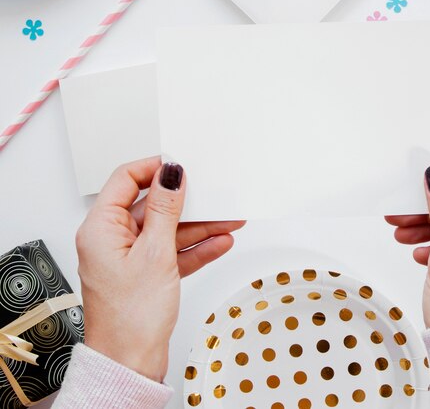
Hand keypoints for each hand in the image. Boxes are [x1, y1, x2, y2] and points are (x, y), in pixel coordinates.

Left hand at [76, 157, 244, 381]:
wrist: (131, 364)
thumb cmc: (129, 317)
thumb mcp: (155, 252)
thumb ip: (164, 209)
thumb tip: (170, 175)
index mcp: (101, 228)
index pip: (125, 180)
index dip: (154, 169)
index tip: (180, 166)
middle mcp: (113, 239)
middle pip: (152, 206)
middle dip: (187, 203)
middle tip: (212, 194)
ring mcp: (131, 257)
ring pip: (167, 229)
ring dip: (199, 226)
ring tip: (227, 220)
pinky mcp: (147, 273)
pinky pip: (174, 250)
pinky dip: (196, 247)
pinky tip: (219, 241)